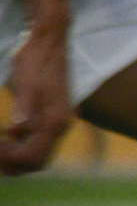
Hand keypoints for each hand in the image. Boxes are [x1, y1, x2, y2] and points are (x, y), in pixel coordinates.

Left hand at [0, 28, 73, 175]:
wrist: (49, 41)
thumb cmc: (35, 60)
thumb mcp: (26, 82)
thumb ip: (25, 107)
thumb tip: (18, 130)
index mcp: (54, 120)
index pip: (32, 156)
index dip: (7, 158)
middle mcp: (61, 126)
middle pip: (37, 162)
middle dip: (10, 164)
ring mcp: (58, 122)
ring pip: (38, 155)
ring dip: (15, 158)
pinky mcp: (53, 118)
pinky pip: (37, 143)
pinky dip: (19, 147)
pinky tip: (5, 137)